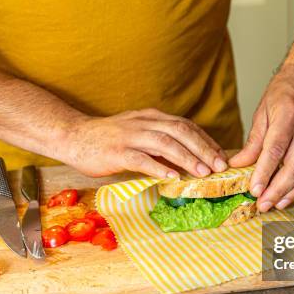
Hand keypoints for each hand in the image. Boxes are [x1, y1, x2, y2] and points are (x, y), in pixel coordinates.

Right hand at [63, 109, 227, 177]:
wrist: (73, 136)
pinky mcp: (116, 151)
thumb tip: (187, 159)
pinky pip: (140, 158)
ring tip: (202, 172)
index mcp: (152, 117)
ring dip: (186, 158)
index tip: (221, 156)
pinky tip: (172, 176)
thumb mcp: (138, 134)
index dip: (206, 140)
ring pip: (164, 143)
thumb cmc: (108, 139)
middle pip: (180, 131)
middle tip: (219, 165)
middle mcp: (144, 123)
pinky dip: (158, 167)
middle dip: (203, 148)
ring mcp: (129, 136)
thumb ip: (160, 143)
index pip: (186, 125)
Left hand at [229, 64, 293, 211]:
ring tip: (280, 204)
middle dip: (279, 188)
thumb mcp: (262, 112)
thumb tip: (238, 165)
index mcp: (287, 115)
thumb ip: (253, 142)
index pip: (275, 149)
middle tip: (265, 204)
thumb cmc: (284, 93)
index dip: (265, 172)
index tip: (255, 190)